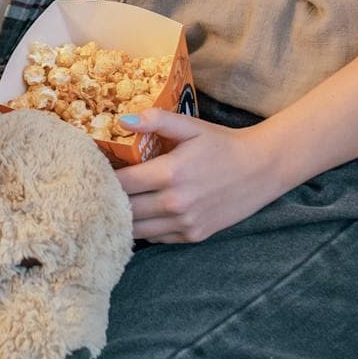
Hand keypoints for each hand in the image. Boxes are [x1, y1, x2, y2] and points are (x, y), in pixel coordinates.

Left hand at [115, 110, 293, 243]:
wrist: (261, 169)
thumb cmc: (222, 144)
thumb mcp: (191, 126)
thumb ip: (157, 121)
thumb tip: (122, 120)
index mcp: (170, 173)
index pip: (121, 183)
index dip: (104, 178)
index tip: (96, 172)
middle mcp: (175, 203)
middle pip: (124, 209)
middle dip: (109, 200)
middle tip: (100, 190)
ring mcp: (185, 223)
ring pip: (137, 230)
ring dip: (123, 218)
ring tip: (116, 204)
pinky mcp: (193, 236)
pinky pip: (156, 238)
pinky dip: (145, 228)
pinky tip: (143, 214)